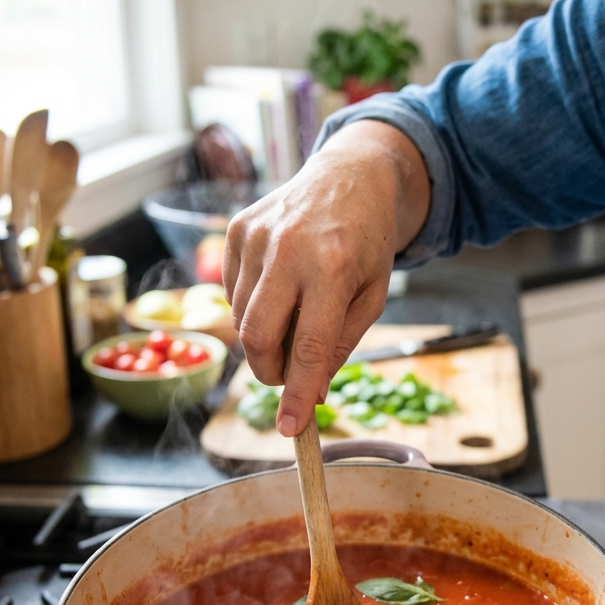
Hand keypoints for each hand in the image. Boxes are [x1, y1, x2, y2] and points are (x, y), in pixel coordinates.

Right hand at [223, 122, 429, 436]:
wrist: (352, 177)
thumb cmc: (366, 243)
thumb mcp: (372, 297)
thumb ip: (340, 346)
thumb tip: (308, 395)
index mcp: (334, 268)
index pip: (309, 346)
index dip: (298, 393)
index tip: (290, 428)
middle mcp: (289, 249)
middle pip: (259, 337)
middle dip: (270, 372)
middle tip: (288, 377)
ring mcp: (257, 236)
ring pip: (242, 319)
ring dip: (264, 338)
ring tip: (294, 319)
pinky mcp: (237, 230)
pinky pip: (232, 292)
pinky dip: (252, 307)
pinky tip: (279, 289)